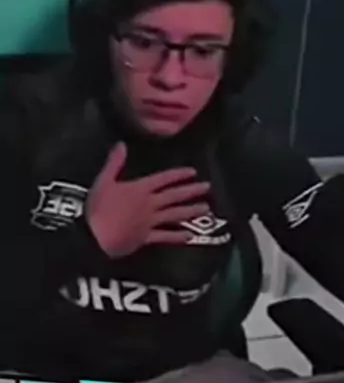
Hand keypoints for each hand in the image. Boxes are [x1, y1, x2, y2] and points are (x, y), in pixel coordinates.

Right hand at [85, 142, 210, 257]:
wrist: (95, 236)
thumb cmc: (98, 208)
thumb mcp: (103, 181)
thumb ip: (114, 163)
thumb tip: (121, 144)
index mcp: (140, 189)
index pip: (163, 179)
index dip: (178, 175)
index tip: (193, 172)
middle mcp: (149, 204)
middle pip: (174, 196)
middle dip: (192, 190)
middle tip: (208, 187)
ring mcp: (150, 222)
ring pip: (174, 215)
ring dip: (190, 211)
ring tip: (205, 208)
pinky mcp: (147, 238)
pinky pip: (165, 237)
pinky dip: (177, 236)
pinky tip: (190, 235)